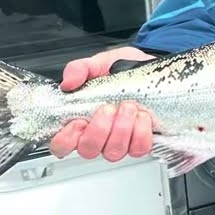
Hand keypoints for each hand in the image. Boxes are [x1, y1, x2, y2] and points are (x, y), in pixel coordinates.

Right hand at [49, 47, 155, 162]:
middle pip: (88, 150)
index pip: (61, 144)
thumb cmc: (124, 70)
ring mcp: (120, 142)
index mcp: (81, 119)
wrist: (153, 69)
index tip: (78, 121)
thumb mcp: (101, 62)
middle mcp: (98, 135)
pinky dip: (141, 132)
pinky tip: (143, 116)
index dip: (67, 138)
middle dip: (99, 129)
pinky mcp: (141, 142)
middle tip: (109, 108)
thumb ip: (80, 69)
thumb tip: (68, 83)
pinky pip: (138, 148)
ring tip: (129, 106)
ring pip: (113, 152)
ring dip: (122, 128)